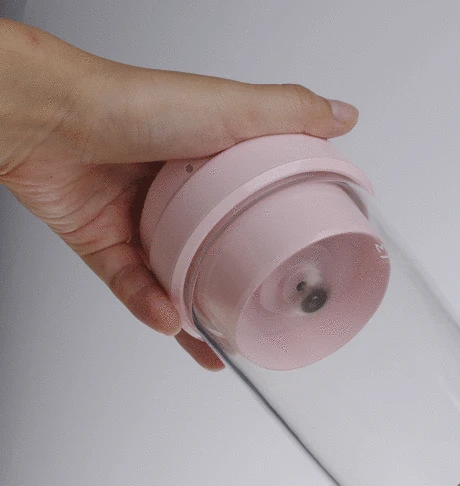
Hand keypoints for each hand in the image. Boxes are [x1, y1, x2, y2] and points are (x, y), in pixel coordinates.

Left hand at [0, 19, 357, 367]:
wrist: (52, 120)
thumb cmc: (134, 106)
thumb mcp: (230, 108)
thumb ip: (289, 114)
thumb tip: (343, 117)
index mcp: (213, 165)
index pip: (256, 206)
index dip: (280, 234)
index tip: (299, 262)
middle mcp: (178, 196)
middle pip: (217, 252)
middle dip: (239, 289)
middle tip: (261, 315)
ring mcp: (143, 223)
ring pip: (176, 282)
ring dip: (195, 317)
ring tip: (219, 342)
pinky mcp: (108, 245)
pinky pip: (135, 289)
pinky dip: (151, 308)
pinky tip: (171, 320)